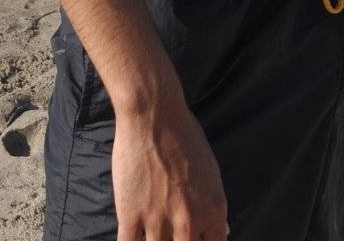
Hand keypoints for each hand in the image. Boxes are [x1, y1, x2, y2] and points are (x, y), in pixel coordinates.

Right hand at [112, 98, 228, 239]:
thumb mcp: (210, 171)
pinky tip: (133, 238)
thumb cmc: (184, 134)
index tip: (194, 238)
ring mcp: (159, 222)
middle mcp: (189, 223)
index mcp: (213, 211)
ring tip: (153, 234)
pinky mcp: (130, 216)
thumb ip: (210, 205)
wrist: (153, 115)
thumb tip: (213, 228)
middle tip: (171, 236)